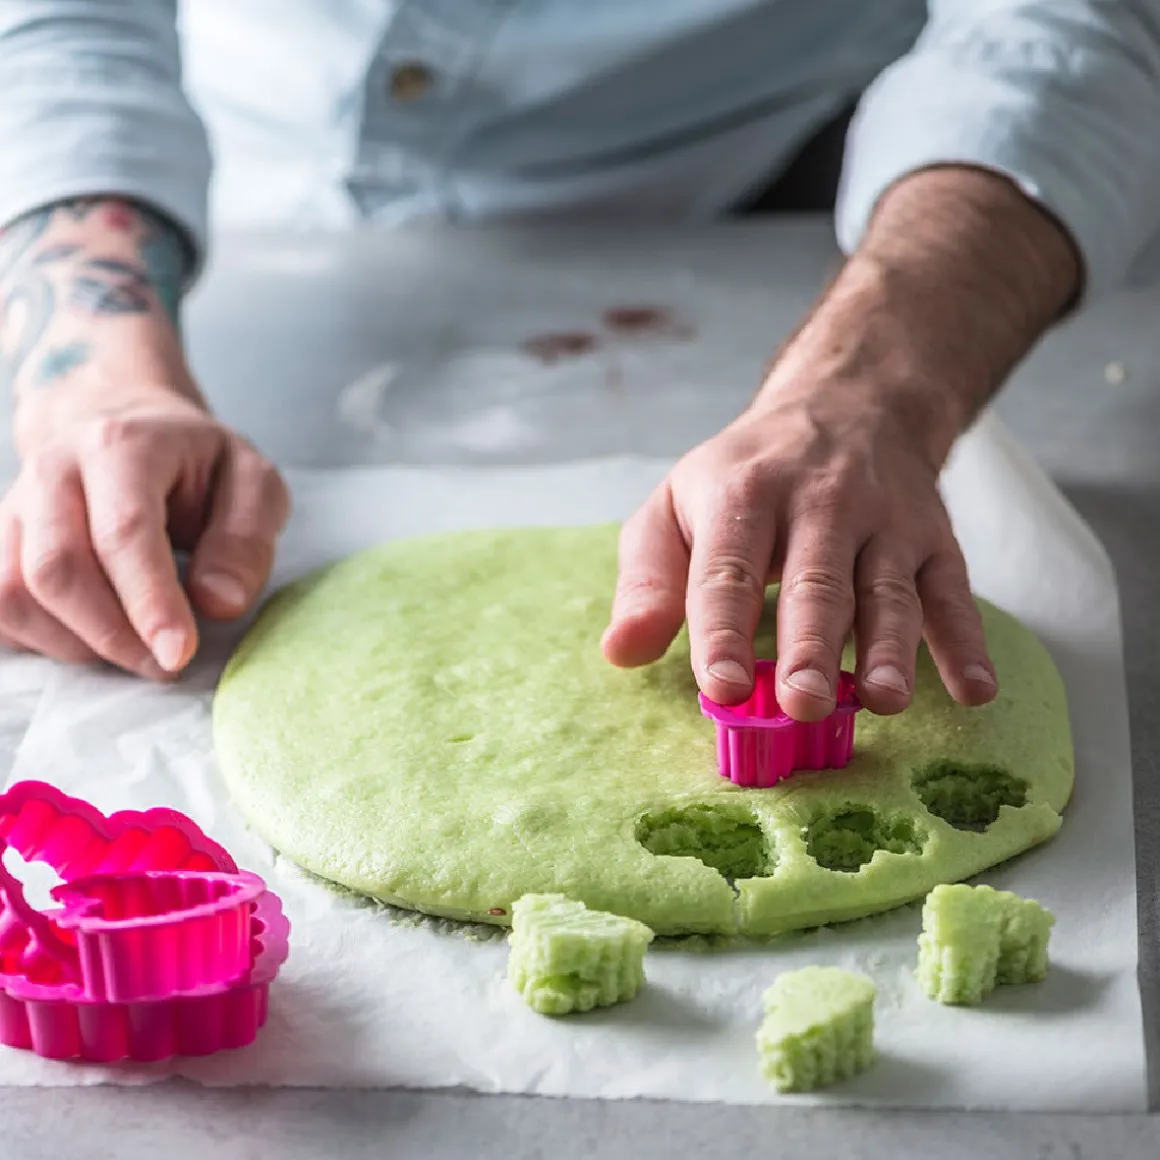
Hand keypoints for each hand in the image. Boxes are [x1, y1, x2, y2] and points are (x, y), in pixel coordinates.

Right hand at [0, 395, 287, 676]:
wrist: (130, 430)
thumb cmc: (200, 467)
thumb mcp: (253, 486)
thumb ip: (245, 541)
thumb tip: (218, 603)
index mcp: (122, 446)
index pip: (124, 532)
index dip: (149, 601)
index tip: (177, 654)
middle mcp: (54, 470)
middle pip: (58, 568)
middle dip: (114, 634)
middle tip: (167, 663)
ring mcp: (14, 507)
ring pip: (17, 594)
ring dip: (79, 643)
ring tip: (138, 649)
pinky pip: (0, 609)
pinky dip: (45, 641)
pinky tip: (96, 639)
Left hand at [602, 386, 993, 720]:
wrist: (849, 404)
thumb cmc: (745, 477)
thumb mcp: (677, 505)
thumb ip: (649, 577)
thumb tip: (622, 652)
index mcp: (742, 494)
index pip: (728, 570)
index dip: (723, 631)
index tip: (723, 688)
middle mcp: (819, 502)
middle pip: (815, 581)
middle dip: (810, 645)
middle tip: (803, 703)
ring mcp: (884, 521)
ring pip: (888, 589)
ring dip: (887, 647)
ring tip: (880, 700)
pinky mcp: (933, 539)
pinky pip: (954, 592)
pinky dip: (967, 641)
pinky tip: (974, 691)